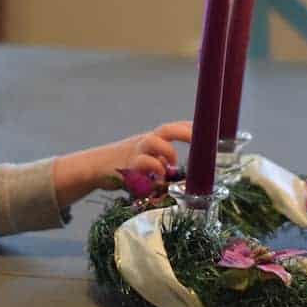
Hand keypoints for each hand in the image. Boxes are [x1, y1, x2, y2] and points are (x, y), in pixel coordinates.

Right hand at [52, 121, 192, 206]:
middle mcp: (145, 142)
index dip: (192, 127)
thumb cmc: (127, 165)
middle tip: (199, 141)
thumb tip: (187, 177)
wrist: (95, 167)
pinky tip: (158, 179)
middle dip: (185, 132)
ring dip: (167, 152)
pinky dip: (152, 169)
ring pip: (153, 141)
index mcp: (153, 139)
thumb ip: (164, 164)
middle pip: (167, 129)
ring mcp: (135, 152)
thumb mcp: (147, 160)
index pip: (175, 128)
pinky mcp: (126, 165)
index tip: (211, 130)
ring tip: (173, 166)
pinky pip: (141, 163)